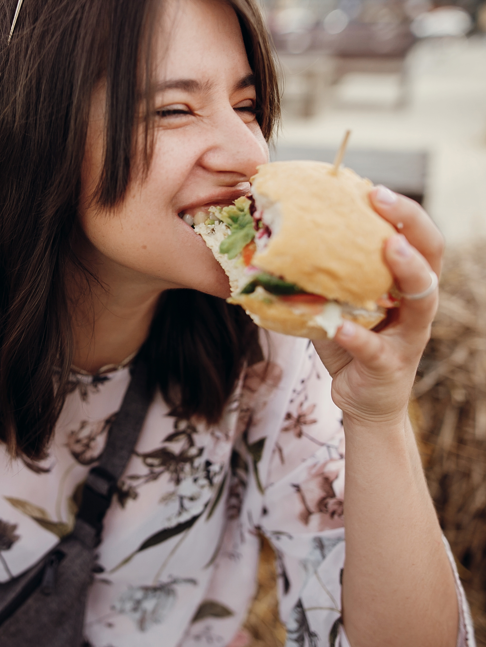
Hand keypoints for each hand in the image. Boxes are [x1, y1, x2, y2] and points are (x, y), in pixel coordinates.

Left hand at [313, 186, 441, 425]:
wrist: (361, 398)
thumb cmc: (349, 342)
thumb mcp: (336, 303)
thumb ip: (322, 276)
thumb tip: (276, 240)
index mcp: (405, 284)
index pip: (416, 238)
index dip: (402, 211)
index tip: (372, 188)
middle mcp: (417, 304)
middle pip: (430, 256)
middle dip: (410, 223)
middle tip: (380, 197)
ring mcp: (409, 336)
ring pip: (422, 299)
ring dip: (406, 270)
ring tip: (389, 248)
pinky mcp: (390, 365)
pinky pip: (376, 348)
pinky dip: (357, 336)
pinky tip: (337, 327)